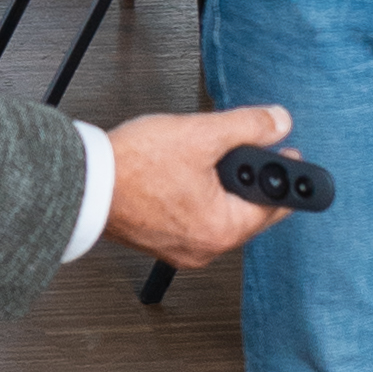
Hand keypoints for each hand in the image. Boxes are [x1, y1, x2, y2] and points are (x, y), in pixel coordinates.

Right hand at [105, 105, 294, 266]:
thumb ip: (247, 126)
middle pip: (246, 212)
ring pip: (218, 215)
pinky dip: (196, 197)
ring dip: (221, 187)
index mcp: (222, 229)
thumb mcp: (201, 134)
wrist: (81, 183)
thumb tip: (278, 122)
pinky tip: (183, 173)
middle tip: (246, 149)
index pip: (274, 206)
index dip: (285, 175)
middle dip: (248, 178)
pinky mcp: (159, 241)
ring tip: (207, 156)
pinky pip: (192, 219)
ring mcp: (180, 248)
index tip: (290, 157)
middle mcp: (204, 248)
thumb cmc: (131, 168)